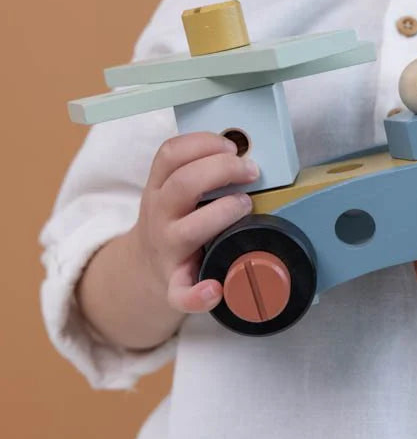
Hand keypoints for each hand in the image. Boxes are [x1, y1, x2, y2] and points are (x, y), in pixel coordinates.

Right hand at [129, 132, 259, 314]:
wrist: (143, 268)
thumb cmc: (174, 221)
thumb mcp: (173, 190)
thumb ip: (198, 169)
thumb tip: (246, 151)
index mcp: (159, 187)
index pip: (170, 154)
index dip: (203, 143)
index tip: (232, 146)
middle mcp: (159, 215)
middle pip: (182, 185)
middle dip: (222, 170)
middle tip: (251, 171)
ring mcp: (166, 249)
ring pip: (187, 230)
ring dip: (222, 214)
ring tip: (246, 206)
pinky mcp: (174, 284)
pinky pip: (181, 294)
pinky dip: (198, 295)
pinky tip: (216, 289)